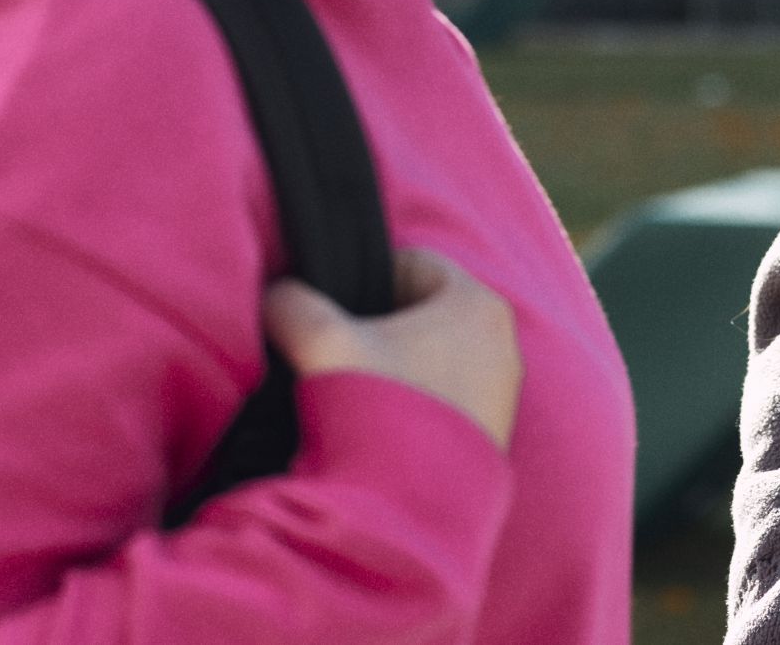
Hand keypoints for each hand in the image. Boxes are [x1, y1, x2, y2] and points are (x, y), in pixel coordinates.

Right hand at [263, 248, 522, 450]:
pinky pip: (444, 401)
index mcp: (477, 303)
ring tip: (356, 398)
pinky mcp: (493, 436)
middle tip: (341, 357)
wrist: (409, 515)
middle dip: (379, 329)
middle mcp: (503, 343)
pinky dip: (411, 407)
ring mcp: (502, 394)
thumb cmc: (377, 412)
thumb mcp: (322, 343)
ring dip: (393, 370)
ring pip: (432, 359)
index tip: (335, 315)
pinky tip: (379, 432)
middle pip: (423, 313)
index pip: (412, 264)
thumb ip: (292, 304)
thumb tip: (276, 295)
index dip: (363, 283)